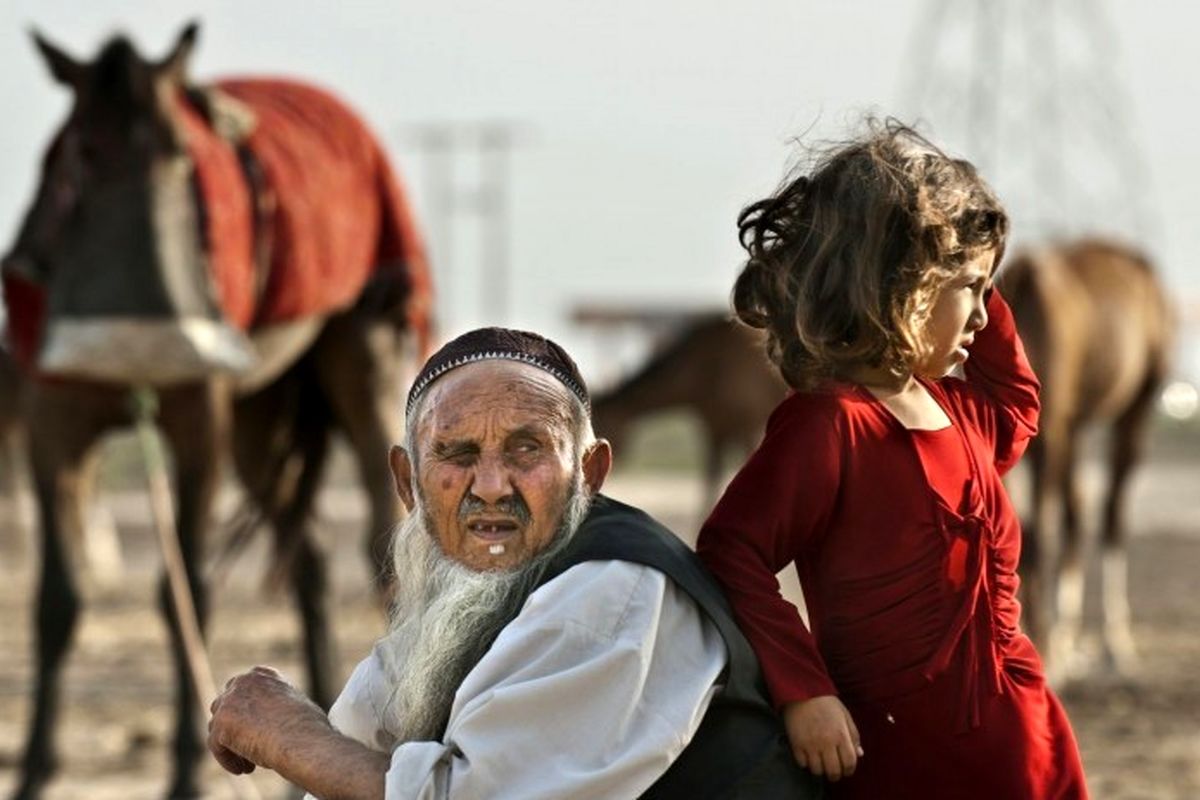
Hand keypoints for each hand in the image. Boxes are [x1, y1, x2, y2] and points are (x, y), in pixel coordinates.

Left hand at [208, 665, 329, 774]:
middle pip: (225, 705)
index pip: (242, 689)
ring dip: (231, 745)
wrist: (302, 740)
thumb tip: (273, 720)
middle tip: (248, 747)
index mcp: (262, 675)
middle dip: (233, 726)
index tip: (254, 730)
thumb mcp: (294, 705)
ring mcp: (229, 701)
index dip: (245, 711)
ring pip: (218, 726)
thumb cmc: (308, 727)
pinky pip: (216, 745)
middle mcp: (243, 682)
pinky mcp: (221, 723)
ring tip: (249, 763)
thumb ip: (276, 705)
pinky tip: (243, 770)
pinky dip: (227, 759)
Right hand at [782, 695, 862, 781]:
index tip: (846, 770)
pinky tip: (808, 756)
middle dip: (835, 775)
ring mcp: (810, 744)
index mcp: (841, 734)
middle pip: (833, 771)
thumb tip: (860, 754)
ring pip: (817, 770)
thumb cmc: (826, 703)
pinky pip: (802, 764)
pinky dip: (806, 763)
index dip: (849, 770)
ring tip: (820, 763)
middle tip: (833, 772)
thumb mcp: (845, 716)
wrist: (801, 690)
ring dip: (820, 769)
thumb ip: (854, 736)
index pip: (850, 762)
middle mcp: (826, 742)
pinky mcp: (796, 744)